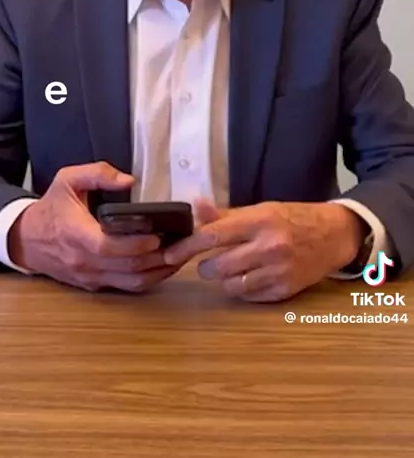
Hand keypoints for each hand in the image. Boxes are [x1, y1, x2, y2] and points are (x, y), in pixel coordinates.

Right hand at [8, 162, 177, 292]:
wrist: (26, 239)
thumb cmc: (51, 207)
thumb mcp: (67, 180)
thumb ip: (97, 173)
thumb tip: (129, 180)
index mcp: (76, 234)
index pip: (108, 247)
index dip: (136, 244)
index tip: (158, 235)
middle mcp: (84, 261)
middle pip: (127, 268)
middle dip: (158, 258)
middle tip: (182, 244)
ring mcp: (90, 276)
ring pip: (130, 282)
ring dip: (159, 272)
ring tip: (180, 255)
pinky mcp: (94, 285)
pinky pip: (126, 287)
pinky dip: (148, 279)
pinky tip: (164, 266)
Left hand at [164, 199, 365, 301]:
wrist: (333, 235)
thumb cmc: (292, 218)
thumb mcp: (260, 209)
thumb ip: (226, 214)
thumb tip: (195, 207)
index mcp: (259, 221)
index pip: (212, 236)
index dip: (186, 247)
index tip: (170, 253)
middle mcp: (269, 247)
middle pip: (217, 266)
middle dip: (205, 266)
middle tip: (208, 261)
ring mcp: (278, 271)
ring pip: (230, 285)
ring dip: (222, 279)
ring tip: (229, 269)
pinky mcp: (285, 291)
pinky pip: (248, 297)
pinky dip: (241, 289)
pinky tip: (248, 277)